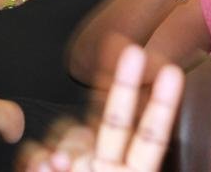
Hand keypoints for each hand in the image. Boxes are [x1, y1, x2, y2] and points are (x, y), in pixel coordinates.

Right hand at [21, 44, 183, 171]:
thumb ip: (137, 165)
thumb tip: (70, 157)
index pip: (150, 138)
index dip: (161, 106)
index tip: (172, 73)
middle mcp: (106, 168)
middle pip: (116, 120)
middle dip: (123, 84)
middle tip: (132, 49)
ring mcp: (75, 170)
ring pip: (73, 135)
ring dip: (67, 142)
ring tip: (58, 165)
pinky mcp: (49, 171)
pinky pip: (39, 156)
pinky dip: (38, 160)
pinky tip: (43, 168)